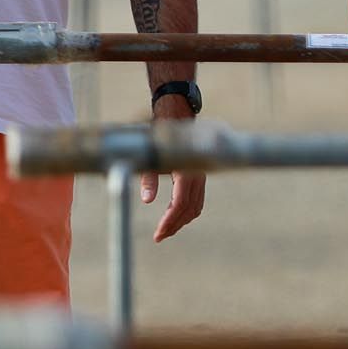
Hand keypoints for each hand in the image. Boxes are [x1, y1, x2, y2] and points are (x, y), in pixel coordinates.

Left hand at [146, 96, 206, 241]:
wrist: (177, 112)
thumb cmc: (161, 133)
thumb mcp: (151, 156)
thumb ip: (148, 178)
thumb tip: (146, 200)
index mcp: (186, 171)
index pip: (179, 205)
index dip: (169, 222)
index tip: (158, 234)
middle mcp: (197, 174)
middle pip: (189, 210)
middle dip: (174, 225)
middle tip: (159, 236)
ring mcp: (200, 174)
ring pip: (196, 206)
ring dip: (181, 219)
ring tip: (165, 228)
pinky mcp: (199, 173)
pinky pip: (197, 198)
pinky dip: (186, 210)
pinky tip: (173, 212)